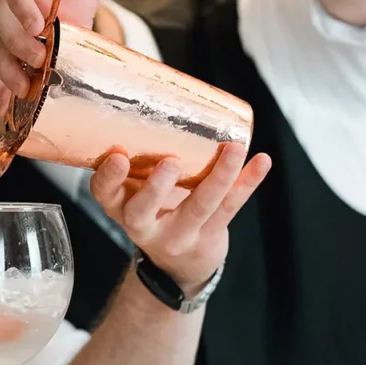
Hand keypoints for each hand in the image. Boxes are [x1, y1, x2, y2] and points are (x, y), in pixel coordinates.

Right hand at [91, 143, 271, 294]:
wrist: (179, 267)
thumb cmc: (155, 211)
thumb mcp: (134, 193)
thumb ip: (139, 160)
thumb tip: (156, 97)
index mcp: (121, 208)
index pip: (104, 195)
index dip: (107, 178)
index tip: (117, 156)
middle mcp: (145, 226)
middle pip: (144, 211)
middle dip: (156, 188)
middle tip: (170, 162)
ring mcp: (179, 234)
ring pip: (199, 207)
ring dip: (218, 177)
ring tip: (234, 150)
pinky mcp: (210, 235)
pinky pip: (231, 207)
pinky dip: (248, 182)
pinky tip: (261, 162)